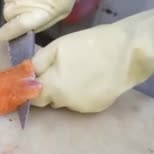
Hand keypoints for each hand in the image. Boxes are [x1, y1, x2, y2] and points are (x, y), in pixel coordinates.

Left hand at [31, 8, 153, 112]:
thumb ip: (37, 64)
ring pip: (63, 101)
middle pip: (48, 100)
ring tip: (75, 71)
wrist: (127, 52)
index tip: (34, 78)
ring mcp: (82, 107)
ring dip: (63, 91)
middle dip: (47, 87)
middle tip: (56, 70)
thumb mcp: (56, 48)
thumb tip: (25, 75)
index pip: (32, 97)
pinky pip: (78, 102)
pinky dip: (79, 93)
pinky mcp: (96, 107)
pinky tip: (89, 78)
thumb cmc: (89, 45)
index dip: (31, 88)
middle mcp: (65, 103)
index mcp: (53, 88)